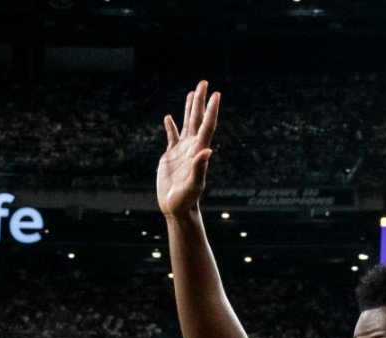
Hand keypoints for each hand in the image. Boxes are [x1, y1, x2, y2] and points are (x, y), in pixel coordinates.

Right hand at [158, 80, 219, 217]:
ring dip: (190, 108)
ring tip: (193, 92)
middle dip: (201, 101)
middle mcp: (192, 147)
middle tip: (204, 82)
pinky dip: (171, 126)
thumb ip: (200, 168)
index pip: (207, 126)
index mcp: (199, 150)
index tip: (216, 94)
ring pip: (187, 124)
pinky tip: (168, 117)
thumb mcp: (193, 185)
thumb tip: (207, 151)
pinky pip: (171, 136)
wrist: (177, 207)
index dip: (211, 110)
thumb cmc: (186, 199)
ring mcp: (182, 150)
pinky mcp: (171, 155)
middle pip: (198, 119)